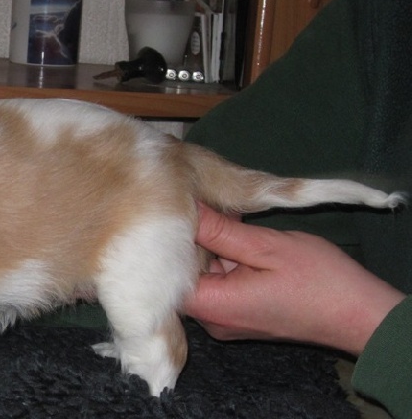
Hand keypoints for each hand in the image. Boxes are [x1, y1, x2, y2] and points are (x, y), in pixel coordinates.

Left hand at [184, 203, 404, 354]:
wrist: (360, 314)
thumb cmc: (318, 280)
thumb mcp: (267, 246)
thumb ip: (221, 232)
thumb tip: (187, 210)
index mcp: (214, 306)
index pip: (167, 274)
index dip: (169, 242)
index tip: (177, 212)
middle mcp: (213, 320)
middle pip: (183, 276)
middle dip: (191, 242)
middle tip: (200, 205)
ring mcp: (226, 321)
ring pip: (203, 278)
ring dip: (210, 250)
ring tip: (219, 216)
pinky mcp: (239, 316)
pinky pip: (221, 285)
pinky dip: (224, 261)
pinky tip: (235, 236)